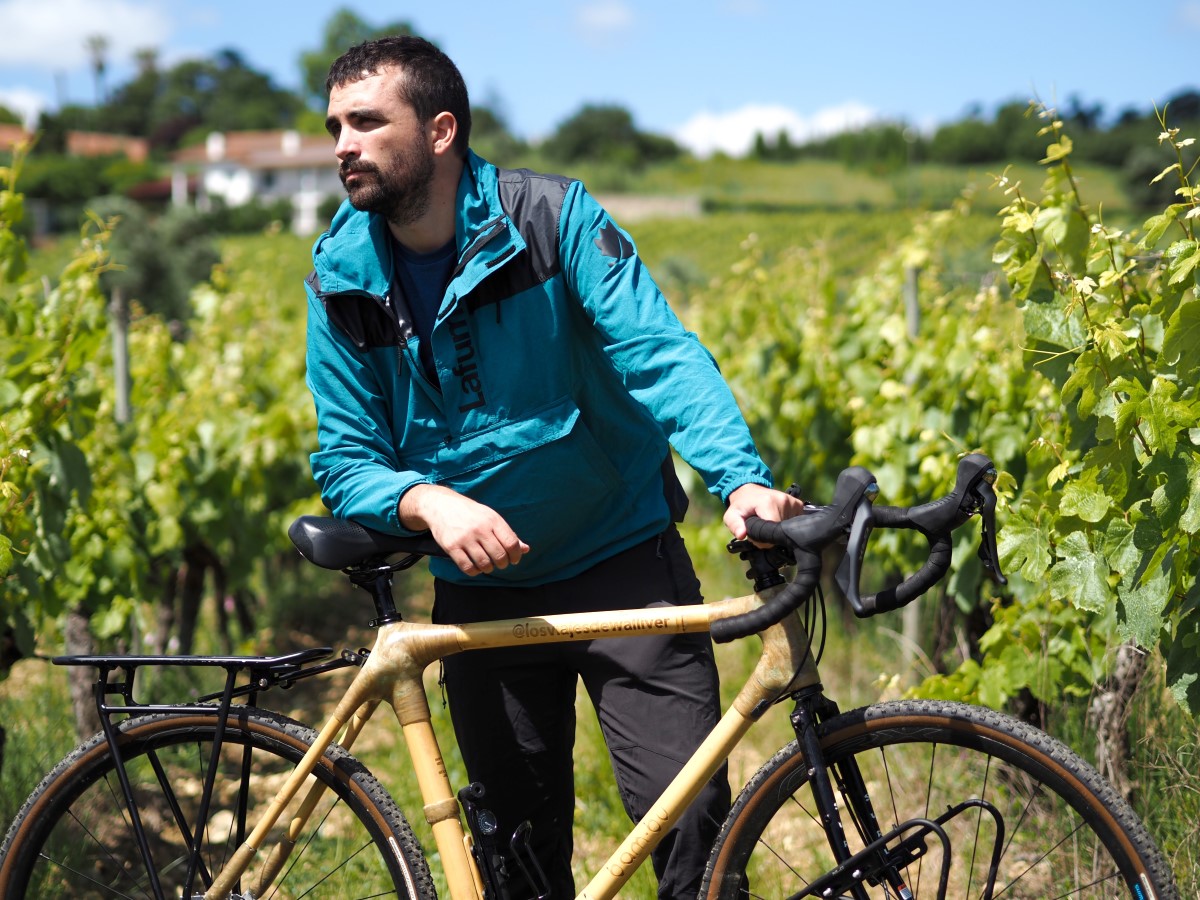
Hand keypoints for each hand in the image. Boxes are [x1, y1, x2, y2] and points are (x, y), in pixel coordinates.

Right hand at [399, 484, 529, 575]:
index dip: (516, 555)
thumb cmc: (471, 513)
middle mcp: (480, 528)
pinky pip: (467, 567)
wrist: (442, 505)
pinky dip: (474, 571)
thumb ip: (508, 534)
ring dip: (488, 568)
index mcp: (493, 520)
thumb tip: (526, 549)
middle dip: (503, 564)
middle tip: (500, 563)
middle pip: (499, 556)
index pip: (511, 543)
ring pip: (484, 563)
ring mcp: (465, 538)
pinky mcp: (451, 546)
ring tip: (487, 565)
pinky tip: (475, 567)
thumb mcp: (491, 517)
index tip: (514, 560)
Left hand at [723, 483, 804, 542]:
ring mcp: (793, 502)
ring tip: (768, 522)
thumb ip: (735, 526)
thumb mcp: (732, 516)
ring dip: (778, 530)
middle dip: (770, 535)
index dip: (763, 539)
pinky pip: (795, 523)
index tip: (756, 535)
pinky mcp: (799, 504)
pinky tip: (777, 520)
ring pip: (788, 529)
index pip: (772, 531)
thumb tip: (741, 535)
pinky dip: (786, 525)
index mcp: (768, 503)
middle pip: (781, 531)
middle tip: (761, 528)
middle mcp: (784, 501)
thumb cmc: (741, 506)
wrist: (750, 492)